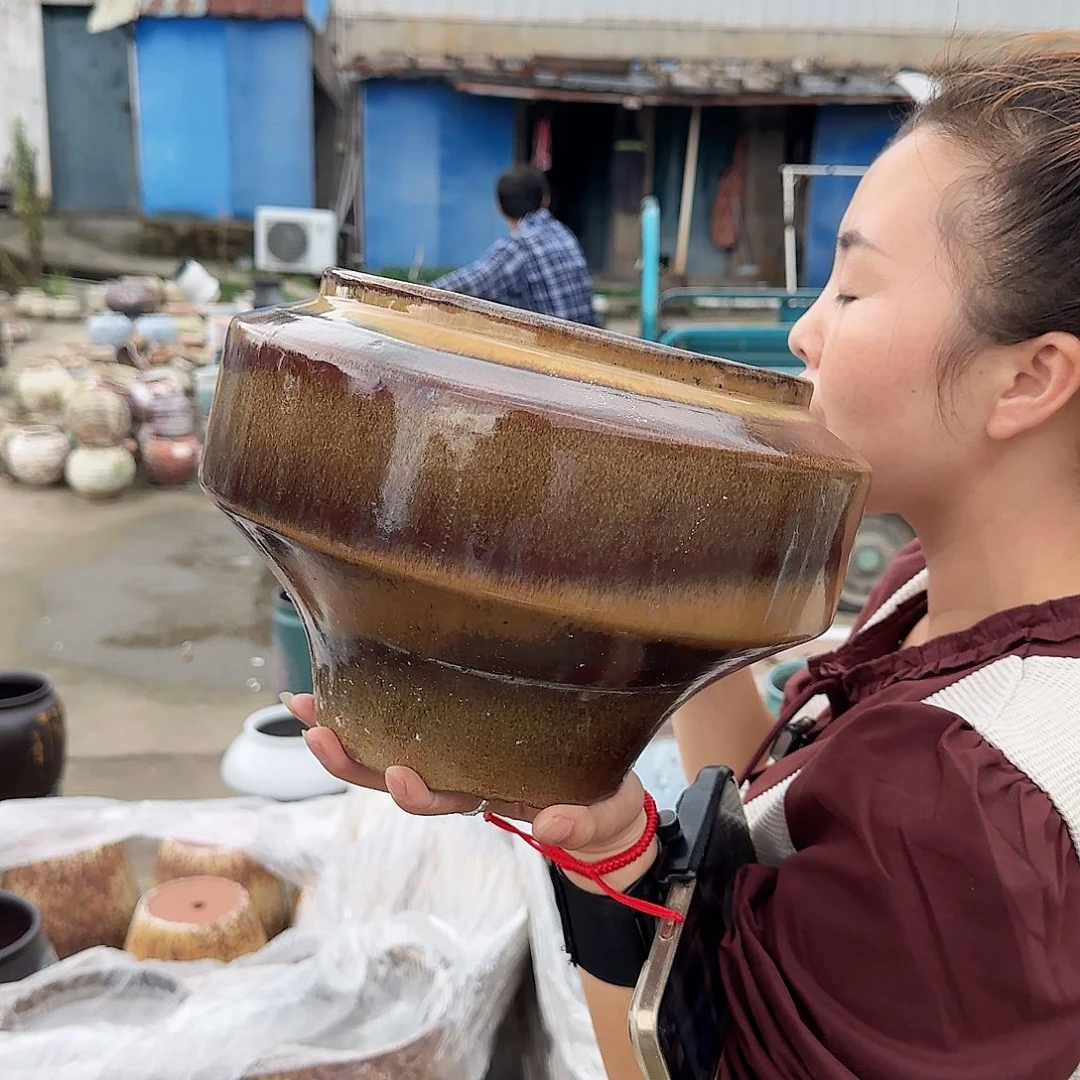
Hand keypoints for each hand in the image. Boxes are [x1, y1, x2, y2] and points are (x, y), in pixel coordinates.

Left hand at [282, 692, 647, 860]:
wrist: (601, 802)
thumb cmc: (598, 808)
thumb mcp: (598, 819)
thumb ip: (580, 824)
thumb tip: (552, 824)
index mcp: (490, 796)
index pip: (444, 799)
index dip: (417, 792)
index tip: (397, 773)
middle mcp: (461, 776)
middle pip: (396, 775)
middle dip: (351, 760)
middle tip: (314, 733)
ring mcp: (456, 752)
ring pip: (389, 746)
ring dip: (344, 728)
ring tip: (302, 704)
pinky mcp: (461, 725)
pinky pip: (409, 719)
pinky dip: (371, 704)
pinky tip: (341, 678)